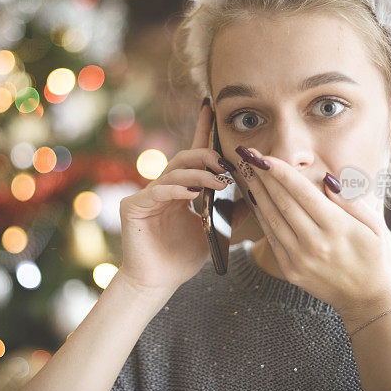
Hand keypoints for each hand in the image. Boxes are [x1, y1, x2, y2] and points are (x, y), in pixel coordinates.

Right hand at [117, 99, 233, 294]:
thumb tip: (256, 196)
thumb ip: (232, 214)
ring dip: (199, 175)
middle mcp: (163, 187)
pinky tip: (193, 194)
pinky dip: (177, 191)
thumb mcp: (214, 232)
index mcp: (180, 189)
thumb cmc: (182, 258)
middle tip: (227, 162)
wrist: (157, 283)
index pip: (193, 154)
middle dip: (208, 155)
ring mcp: (146, 195)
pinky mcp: (134, 207)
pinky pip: (158, 192)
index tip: (212, 107)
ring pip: (174, 172)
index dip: (202, 130)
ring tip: (221, 183)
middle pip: (185, 158)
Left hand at [234, 146, 390, 317]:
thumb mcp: (373, 226)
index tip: (266, 157)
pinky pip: (270, 237)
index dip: (281, 173)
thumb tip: (327, 179)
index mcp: (336, 228)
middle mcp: (314, 243)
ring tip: (246, 172)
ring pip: (271, 219)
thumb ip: (350, 201)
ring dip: (256, 193)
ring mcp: (299, 258)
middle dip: (263, 177)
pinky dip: (260, 216)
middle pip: (282, 203)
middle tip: (248, 157)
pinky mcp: (289, 269)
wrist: (365, 299)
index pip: (302, 193)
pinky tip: (254, 199)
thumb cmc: (373, 256)